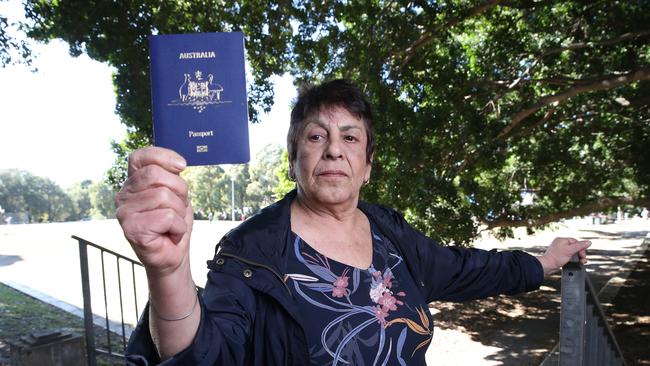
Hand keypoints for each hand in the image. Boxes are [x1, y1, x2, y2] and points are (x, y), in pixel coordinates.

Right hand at [115, 146, 192, 277]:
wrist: (173, 256)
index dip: (163, 156)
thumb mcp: (175, 193)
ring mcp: (125, 213)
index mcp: (133, 183)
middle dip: (179, 190)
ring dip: (179, 212)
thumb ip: (170, 176)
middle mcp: (124, 195)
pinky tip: (170, 234)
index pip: (140, 157)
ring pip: (164, 196)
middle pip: (156, 175)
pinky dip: (178, 227)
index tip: (181, 166)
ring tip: (172, 223)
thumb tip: (178, 164)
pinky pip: (167, 217)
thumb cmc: (173, 223)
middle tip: (178, 208)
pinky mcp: (132, 229)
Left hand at [538, 237, 590, 274]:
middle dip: (580, 254)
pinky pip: (569, 257)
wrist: (548, 266)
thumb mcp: (570, 250)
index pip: (576, 242)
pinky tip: (576, 263)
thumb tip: (588, 242)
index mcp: (562, 240)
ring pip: (573, 253)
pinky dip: (573, 260)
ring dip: (578, 258)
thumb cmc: (555, 257)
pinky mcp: (560, 257)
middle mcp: (561, 244)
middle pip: (575, 248)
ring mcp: (560, 251)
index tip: (582, 253)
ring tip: (580, 262)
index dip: (581, 248)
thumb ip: (580, 246)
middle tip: (582, 259)